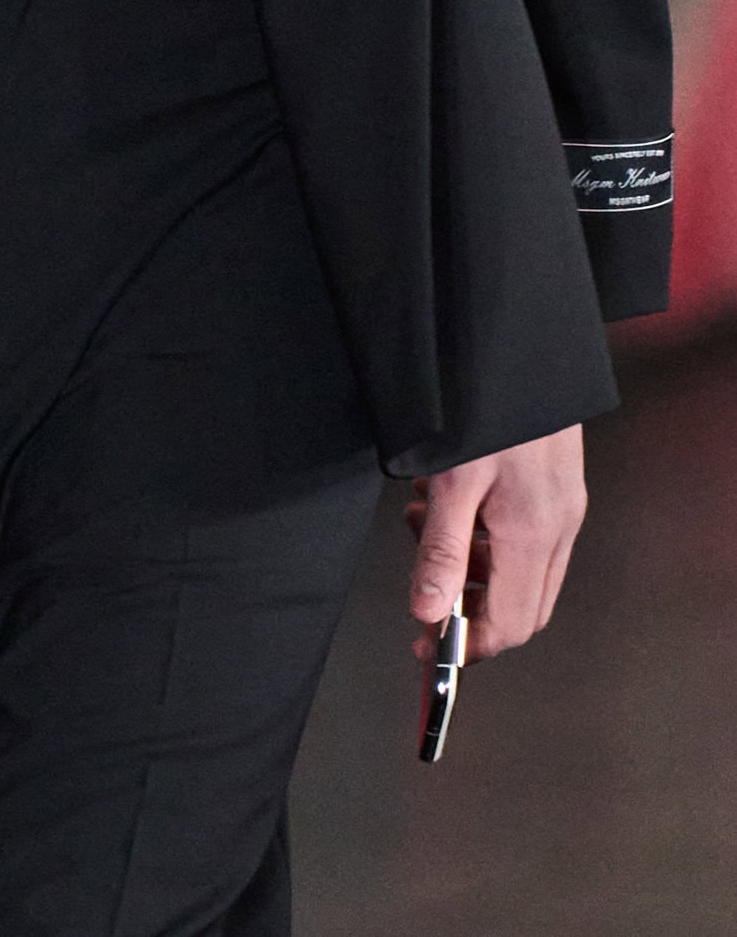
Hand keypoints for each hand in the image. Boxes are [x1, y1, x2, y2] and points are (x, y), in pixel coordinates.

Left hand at [405, 423, 586, 661]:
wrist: (521, 344)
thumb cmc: (485, 403)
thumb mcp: (452, 477)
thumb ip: (443, 550)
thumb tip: (430, 612)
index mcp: (534, 533)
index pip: (509, 623)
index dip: (468, 645)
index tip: (427, 645)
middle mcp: (559, 527)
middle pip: (521, 607)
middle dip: (469, 606)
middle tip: (424, 581)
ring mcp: (565, 507)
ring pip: (521, 572)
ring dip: (473, 566)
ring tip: (429, 522)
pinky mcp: (559, 486)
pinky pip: (524, 538)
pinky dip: (486, 538)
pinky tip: (452, 501)